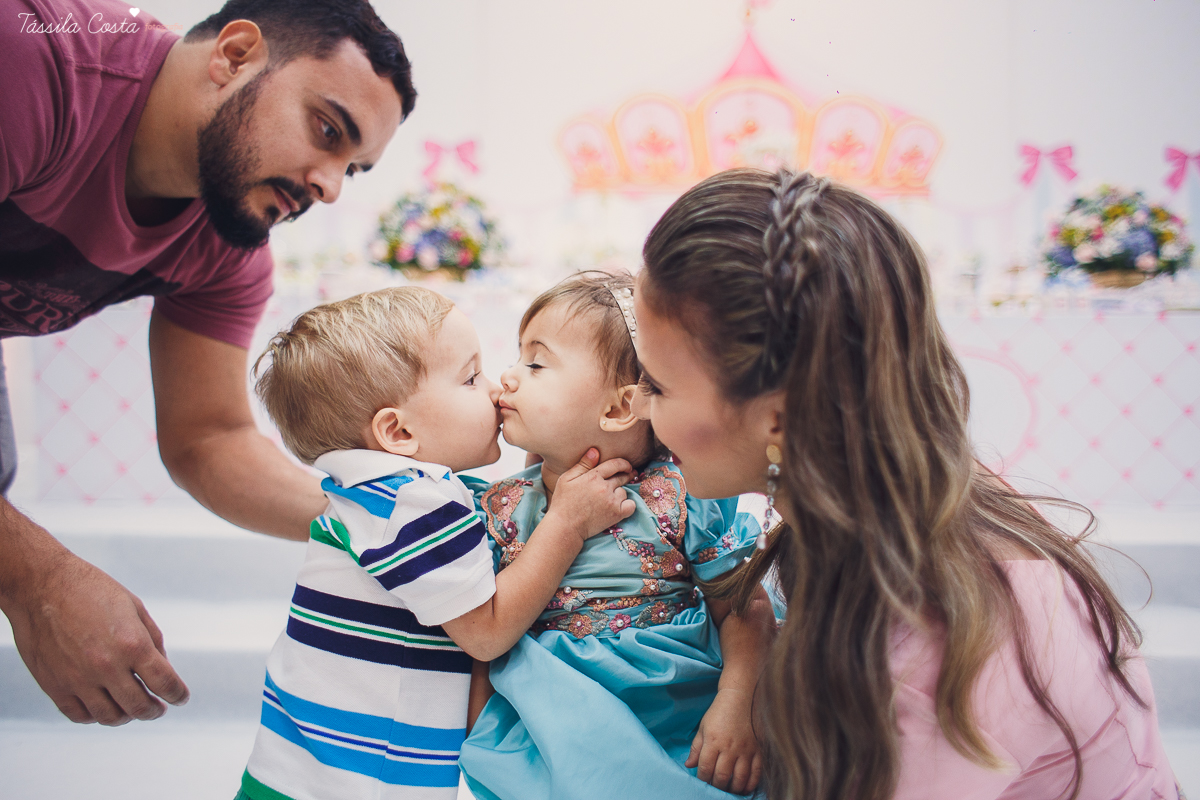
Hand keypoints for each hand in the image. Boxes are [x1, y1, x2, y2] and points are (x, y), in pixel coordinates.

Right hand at [4, 550, 188, 724]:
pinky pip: (80, 715)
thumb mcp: (135, 608)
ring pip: (110, 716)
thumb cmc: (91, 591)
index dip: (178, 695)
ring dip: (127, 716)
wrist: (43, 587)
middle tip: (158, 708)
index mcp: (132, 644)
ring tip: (132, 708)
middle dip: (154, 711)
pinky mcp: (55, 686)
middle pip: (139, 706)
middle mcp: (107, 666)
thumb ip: (153, 641)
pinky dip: (96, 716)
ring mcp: (79, 679)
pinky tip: (104, 706)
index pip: (165, 683)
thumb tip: (163, 669)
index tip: (180, 698)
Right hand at [545, 448, 634, 542]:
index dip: (623, 464)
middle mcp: (604, 487)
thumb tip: (595, 451)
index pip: (615, 464)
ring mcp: (612, 501)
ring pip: (624, 491)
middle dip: (626, 475)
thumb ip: (582, 464)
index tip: (627, 466)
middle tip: (628, 476)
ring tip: (611, 498)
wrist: (565, 526)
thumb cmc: (563, 502)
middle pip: (622, 477)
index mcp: (593, 476)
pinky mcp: (616, 514)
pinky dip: (628, 505)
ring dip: (620, 493)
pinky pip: (631, 505)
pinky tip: (620, 506)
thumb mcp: (566, 479)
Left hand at [686, 687, 761, 794]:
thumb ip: (696, 748)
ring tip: (729, 789)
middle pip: (722, 776)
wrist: (740, 699)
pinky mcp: (758, 750)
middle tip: (716, 786)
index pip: (706, 768)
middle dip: (717, 785)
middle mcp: (729, 747)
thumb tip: (689, 765)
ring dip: (733, 788)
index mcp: (713, 741)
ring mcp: (745, 750)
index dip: (703, 779)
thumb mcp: (703, 728)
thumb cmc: (719, 713)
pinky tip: (745, 788)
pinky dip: (751, 784)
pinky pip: (756, 773)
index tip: (703, 780)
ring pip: (740, 778)